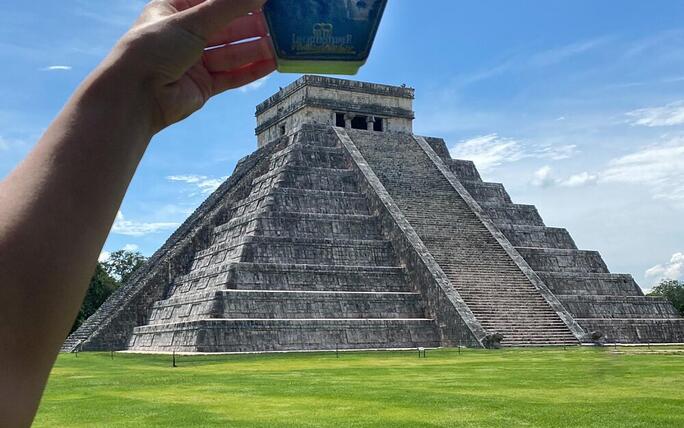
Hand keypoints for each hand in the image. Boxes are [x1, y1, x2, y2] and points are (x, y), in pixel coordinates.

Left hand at [112, 0, 275, 131]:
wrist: (135, 96)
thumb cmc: (154, 47)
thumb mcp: (194, 20)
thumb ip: (231, 6)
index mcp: (175, 8)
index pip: (215, 0)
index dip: (240, 0)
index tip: (267, 0)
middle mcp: (185, 34)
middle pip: (228, 26)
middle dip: (254, 24)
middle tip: (282, 20)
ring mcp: (195, 61)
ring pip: (233, 52)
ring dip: (258, 47)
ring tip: (284, 42)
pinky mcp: (203, 85)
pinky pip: (233, 75)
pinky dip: (253, 70)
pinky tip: (273, 63)